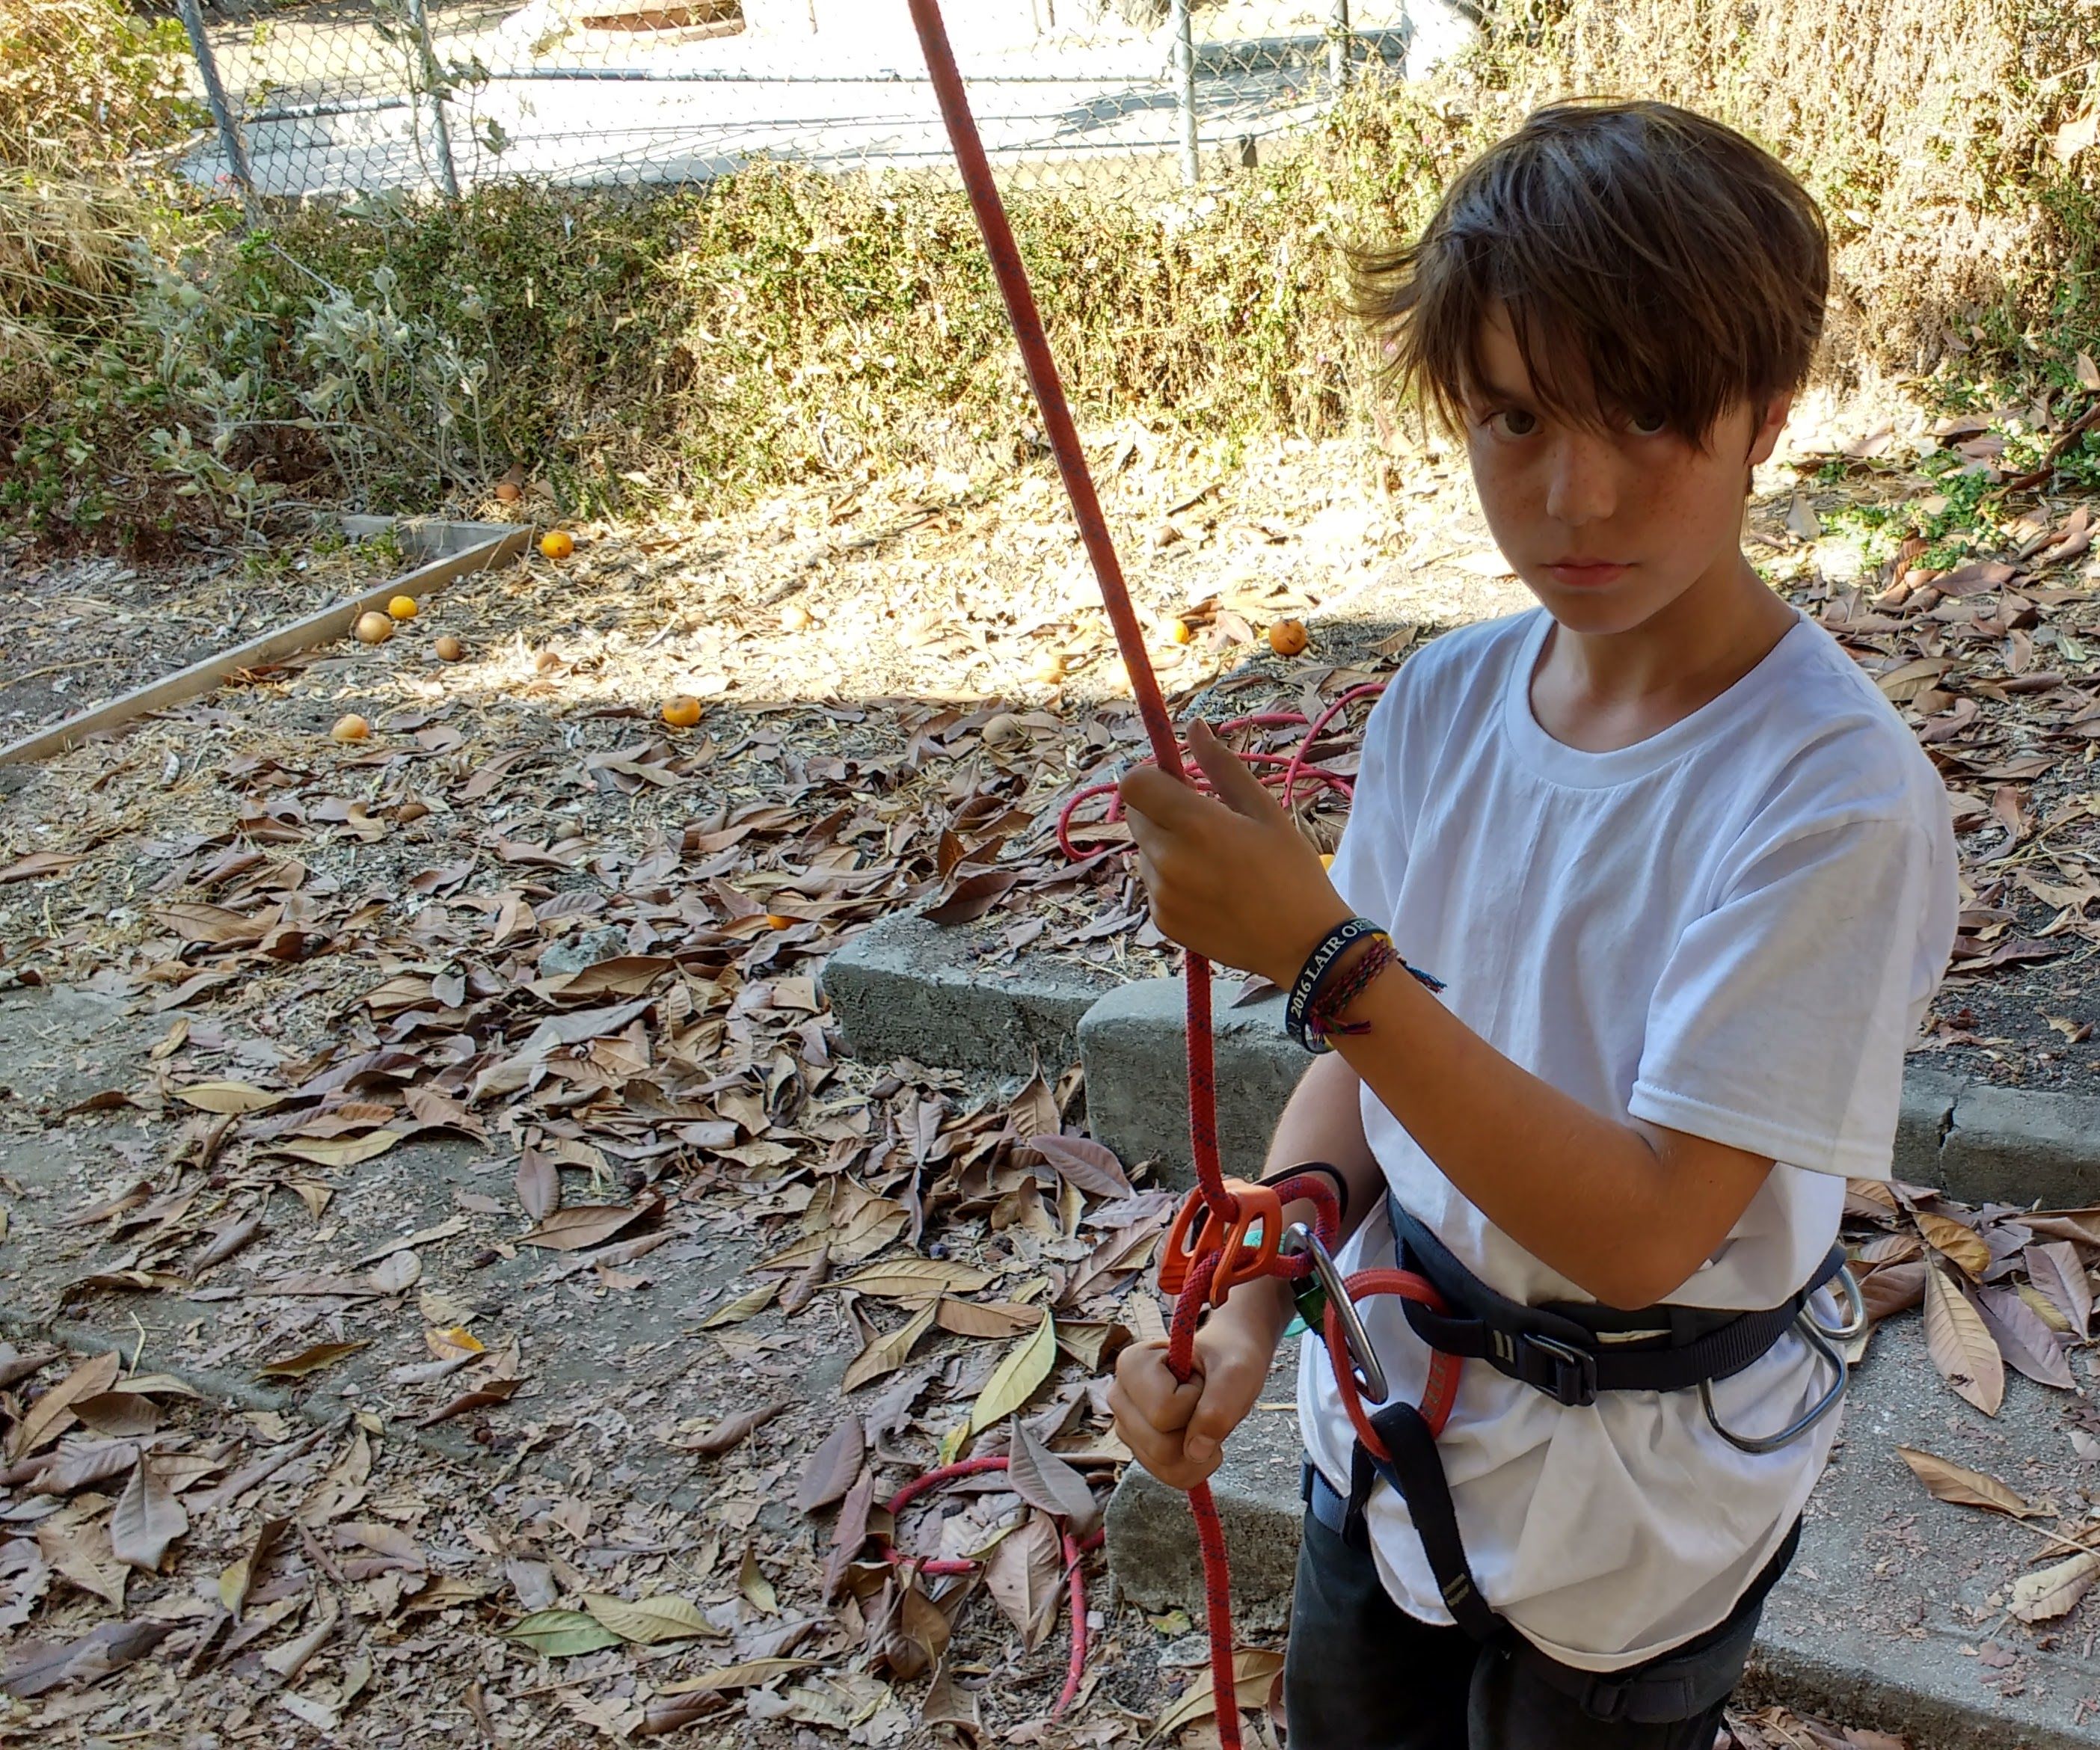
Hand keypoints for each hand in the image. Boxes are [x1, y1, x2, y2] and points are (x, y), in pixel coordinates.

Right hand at [1108, 1298, 1280, 1491]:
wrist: (1226, 1362)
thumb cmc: (1229, 1358)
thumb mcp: (1235, 1373)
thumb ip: (1217, 1408)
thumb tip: (1195, 1453)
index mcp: (1131, 1365)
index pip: (1164, 1410)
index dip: (1194, 1400)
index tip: (1199, 1377)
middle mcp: (1120, 1397)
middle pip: (1161, 1446)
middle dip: (1196, 1429)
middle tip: (1202, 1398)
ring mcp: (1127, 1426)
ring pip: (1165, 1466)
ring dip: (1198, 1449)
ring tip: (1200, 1414)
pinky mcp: (1141, 1448)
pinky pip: (1171, 1476)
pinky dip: (1196, 1465)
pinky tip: (1200, 1437)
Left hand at [1120, 719, 1352, 987]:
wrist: (1303, 944)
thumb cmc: (1291, 870)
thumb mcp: (1264, 811)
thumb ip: (1222, 766)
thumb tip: (1193, 726)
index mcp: (1195, 824)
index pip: (1134, 783)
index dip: (1152, 777)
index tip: (1180, 784)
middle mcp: (1167, 859)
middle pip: (1135, 814)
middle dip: (1160, 809)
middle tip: (1204, 822)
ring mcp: (1160, 894)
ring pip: (1144, 850)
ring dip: (1165, 845)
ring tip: (1214, 862)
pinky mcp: (1160, 921)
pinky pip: (1152, 884)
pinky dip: (1171, 879)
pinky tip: (1210, 890)